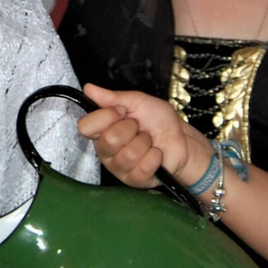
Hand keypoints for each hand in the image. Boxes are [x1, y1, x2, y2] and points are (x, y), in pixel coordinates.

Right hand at [77, 83, 214, 189]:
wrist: (181, 140)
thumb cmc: (158, 121)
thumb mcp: (138, 102)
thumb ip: (113, 97)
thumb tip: (88, 88)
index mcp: (102, 129)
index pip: (86, 126)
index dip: (106, 116)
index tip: (122, 111)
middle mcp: (106, 149)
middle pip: (109, 140)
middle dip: (131, 129)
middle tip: (139, 129)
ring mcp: (118, 167)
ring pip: (128, 154)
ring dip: (145, 143)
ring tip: (149, 142)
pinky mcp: (133, 180)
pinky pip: (142, 168)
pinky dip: (155, 157)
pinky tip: (155, 155)